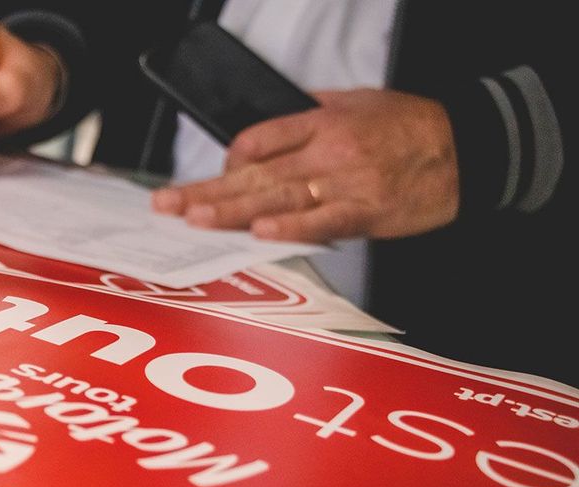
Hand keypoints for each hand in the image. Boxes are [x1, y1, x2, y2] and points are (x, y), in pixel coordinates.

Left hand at [151, 89, 459, 242]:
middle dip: (206, 190)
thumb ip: (310, 114)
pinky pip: (324, 221)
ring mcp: (346, 181)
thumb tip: (269, 129)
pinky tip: (261, 232)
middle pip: (254, 172)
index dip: (228, 162)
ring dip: (233, 210)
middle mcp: (326, 150)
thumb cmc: (411, 126)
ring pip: (278, 197)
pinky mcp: (368, 210)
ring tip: (195, 218)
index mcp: (320, 122)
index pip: (257, 139)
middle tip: (168, 204)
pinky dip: (293, 227)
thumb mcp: (357, 103)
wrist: (467, 147)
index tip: (213, 180)